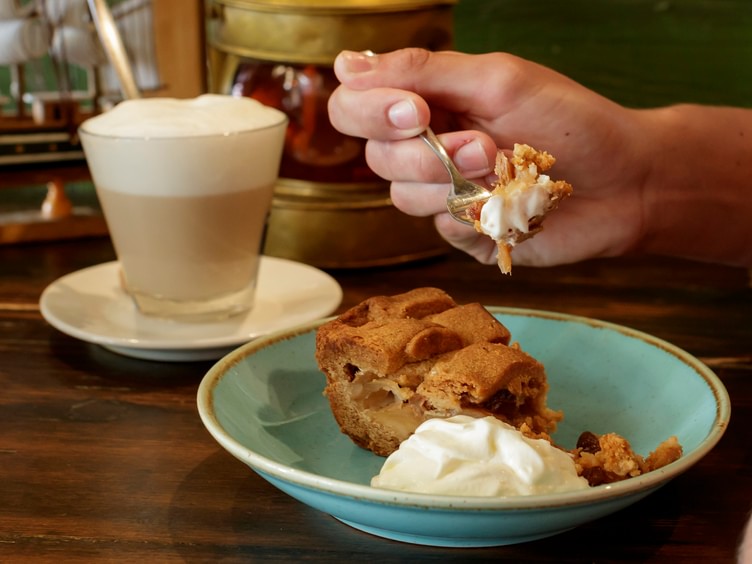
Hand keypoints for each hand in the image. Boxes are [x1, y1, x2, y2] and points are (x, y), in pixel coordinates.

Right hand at [328, 48, 652, 267]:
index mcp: (428, 102)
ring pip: (403, 197)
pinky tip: (511, 205)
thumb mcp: (497, 80)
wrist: (624, 181)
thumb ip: (423, 71)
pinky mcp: (464, 231)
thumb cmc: (569, 120)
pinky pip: (441, 229)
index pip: (355, 107)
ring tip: (504, 171)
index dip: (371, 112)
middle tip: (483, 145)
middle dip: (426, 153)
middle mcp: (426, 146)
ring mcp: (443, 192)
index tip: (416, 112)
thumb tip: (346, 64)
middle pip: (376, 157)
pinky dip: (476, 216)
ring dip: (454, 185)